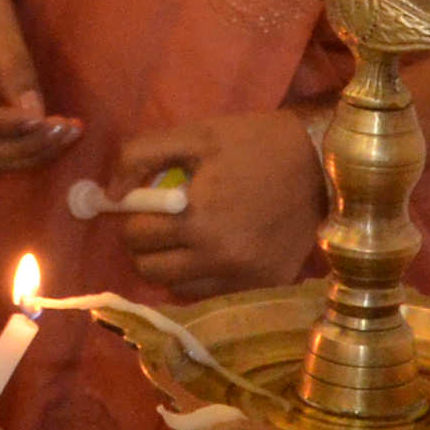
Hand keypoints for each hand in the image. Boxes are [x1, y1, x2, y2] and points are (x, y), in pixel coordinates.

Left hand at [107, 111, 320, 297]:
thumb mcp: (195, 134)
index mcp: (197, 215)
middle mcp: (218, 255)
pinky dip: (200, 277)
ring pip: (176, 288)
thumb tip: (110, 193)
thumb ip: (141, 156)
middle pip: (149, 269)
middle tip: (159, 224)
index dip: (131, 218)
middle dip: (145, 244)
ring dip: (171, 265)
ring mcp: (242, 277)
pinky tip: (213, 251)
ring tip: (187, 238)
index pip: (135, 235)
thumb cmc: (253, 142)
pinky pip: (210, 295)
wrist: (320, 163)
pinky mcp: (262, 286)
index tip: (143, 206)